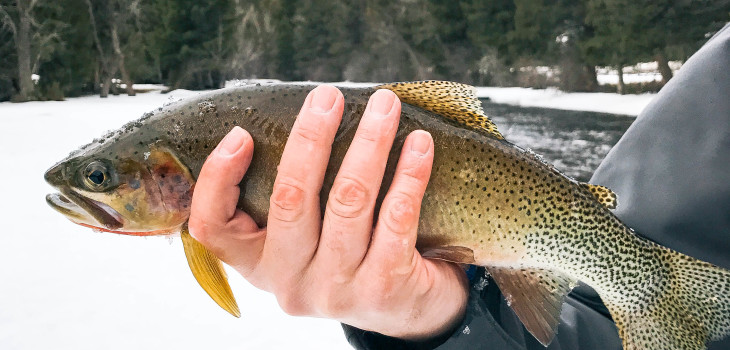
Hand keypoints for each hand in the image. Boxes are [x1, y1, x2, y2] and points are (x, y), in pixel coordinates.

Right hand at [188, 85, 468, 339]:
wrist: (407, 309)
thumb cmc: (351, 254)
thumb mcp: (308, 238)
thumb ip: (293, 196)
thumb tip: (305, 116)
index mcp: (260, 265)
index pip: (214, 229)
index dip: (217, 179)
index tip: (240, 133)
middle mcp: (291, 282)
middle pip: (290, 199)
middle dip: (311, 138)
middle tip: (329, 96)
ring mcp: (337, 290)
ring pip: (348, 201)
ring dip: (369, 144)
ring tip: (385, 106)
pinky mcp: (384, 288)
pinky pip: (396, 218)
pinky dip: (409, 174)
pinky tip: (419, 145)